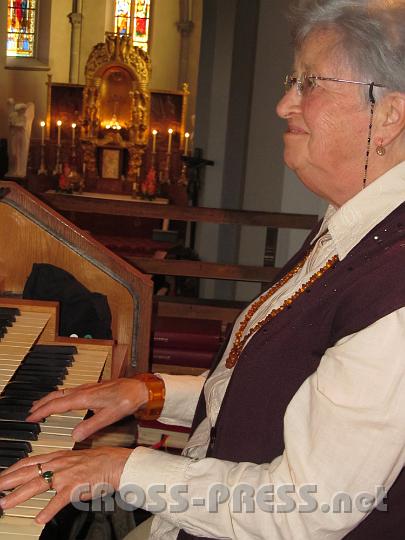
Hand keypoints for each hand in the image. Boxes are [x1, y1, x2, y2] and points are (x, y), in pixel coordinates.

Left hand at [0, 447, 132, 523]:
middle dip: (9, 480)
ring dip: (19, 495)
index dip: (14, 468)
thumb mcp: (76, 458)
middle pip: (28, 471)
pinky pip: (58, 500)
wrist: (116, 463)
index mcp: (59, 456)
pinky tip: (39, 519)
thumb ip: (61, 464)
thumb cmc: (100, 461)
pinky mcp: (75, 487)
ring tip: (6, 504)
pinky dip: (48, 510)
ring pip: (38, 484)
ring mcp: (66, 475)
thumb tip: (49, 473)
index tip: (3, 475)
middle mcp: (60, 463)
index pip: (31, 461)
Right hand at [27, 378, 148, 441]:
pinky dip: (61, 396)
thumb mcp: (109, 416)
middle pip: (56, 395)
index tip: (30, 418)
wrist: (140, 388)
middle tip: (30, 413)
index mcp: (84, 397)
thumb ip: (91, 426)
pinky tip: (64, 401)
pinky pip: (70, 391)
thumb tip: (74, 437)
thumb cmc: (127, 400)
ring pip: (63, 392)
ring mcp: (88, 388)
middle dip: (42, 404)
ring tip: (42, 406)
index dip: (41, 411)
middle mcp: (83, 390)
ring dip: (50, 399)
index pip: (56, 404)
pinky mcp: (93, 388)